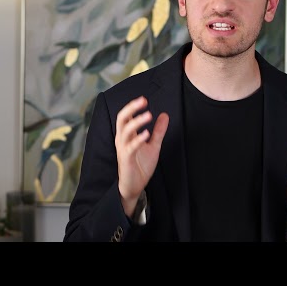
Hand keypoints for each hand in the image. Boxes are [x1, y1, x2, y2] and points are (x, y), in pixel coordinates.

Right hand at [116, 96, 168, 216]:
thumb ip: (158, 131)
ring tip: (149, 115)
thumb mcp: (153, 145)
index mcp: (127, 135)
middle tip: (143, 101)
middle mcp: (122, 140)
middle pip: (122, 119)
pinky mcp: (126, 159)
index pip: (126, 116)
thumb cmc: (140, 166)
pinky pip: (130, 147)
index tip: (144, 99)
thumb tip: (164, 115)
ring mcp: (123, 149)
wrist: (133, 186)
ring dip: (137, 122)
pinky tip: (147, 133)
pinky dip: (138, 139)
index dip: (133, 106)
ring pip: (125, 131)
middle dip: (131, 108)